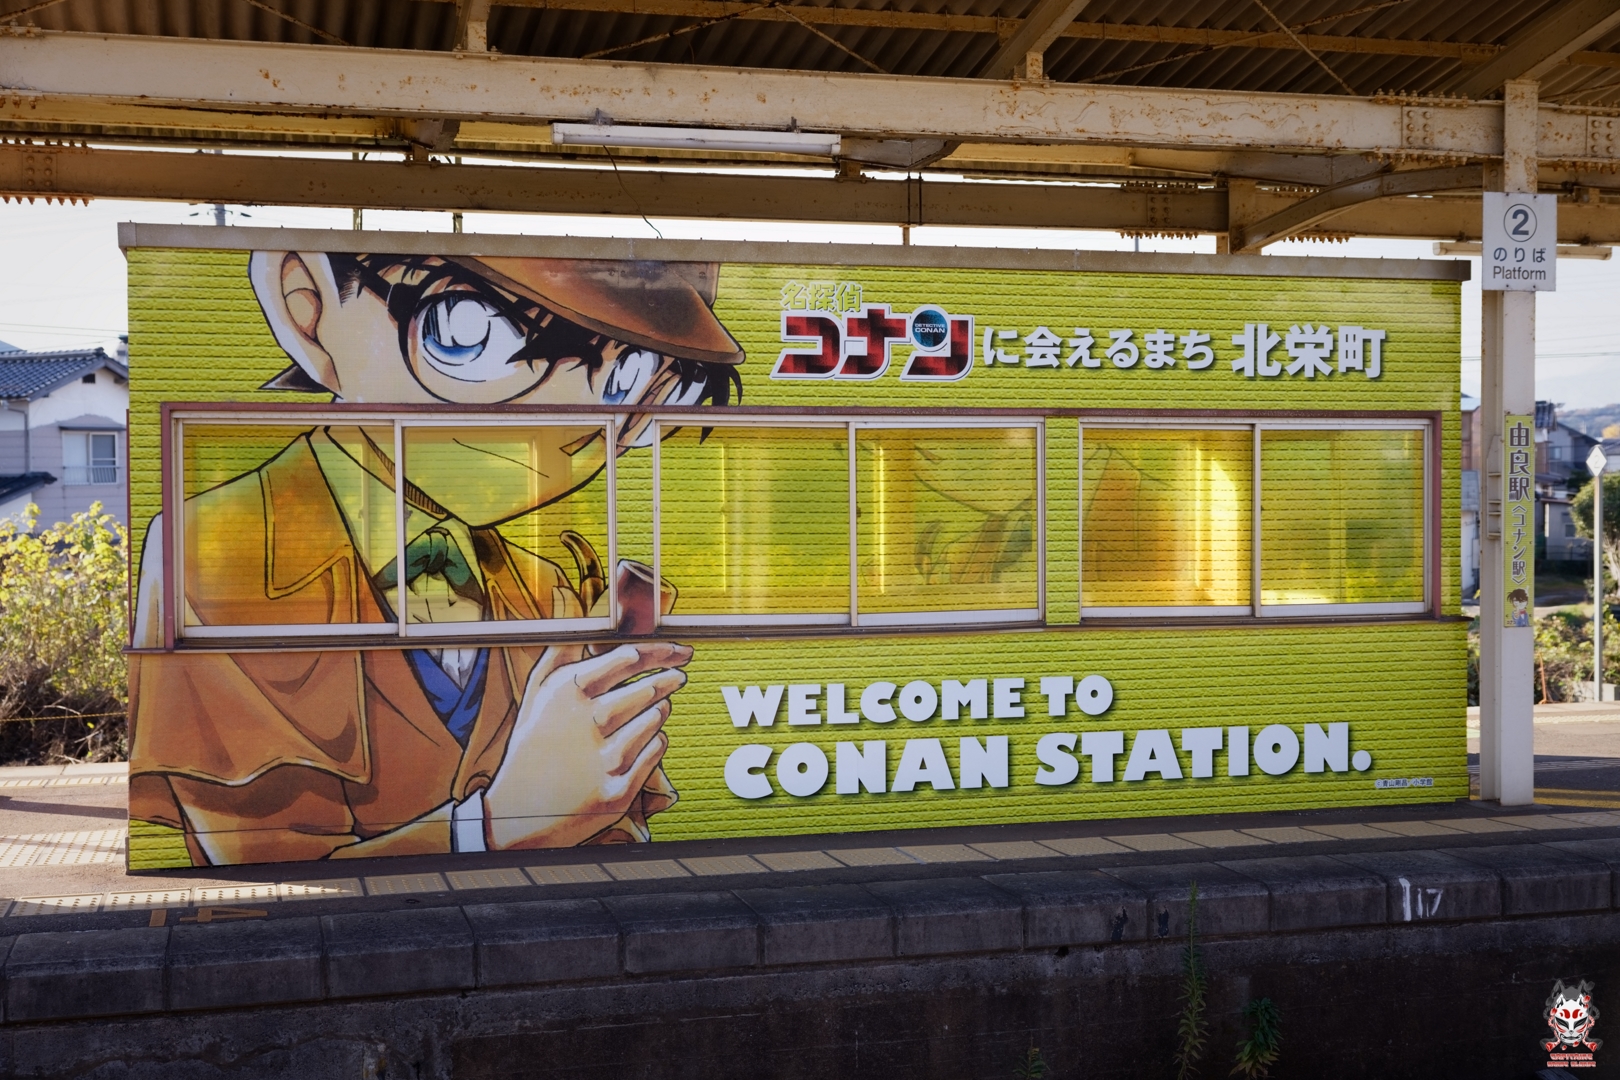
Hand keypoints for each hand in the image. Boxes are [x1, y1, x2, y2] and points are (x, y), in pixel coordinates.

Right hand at [484, 641, 691, 848]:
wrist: (516, 812)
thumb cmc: (532, 745)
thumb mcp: (536, 695)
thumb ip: (561, 653)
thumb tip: (583, 618)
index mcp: (567, 691)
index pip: (628, 657)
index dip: (660, 652)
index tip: (678, 651)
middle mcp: (587, 722)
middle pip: (647, 689)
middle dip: (667, 680)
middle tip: (678, 677)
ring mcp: (604, 759)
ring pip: (655, 719)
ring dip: (660, 711)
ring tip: (659, 708)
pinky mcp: (618, 790)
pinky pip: (655, 751)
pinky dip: (657, 741)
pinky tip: (650, 739)